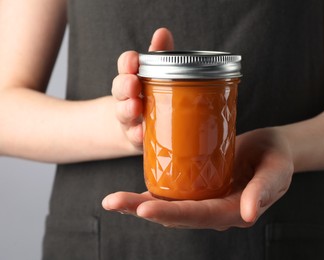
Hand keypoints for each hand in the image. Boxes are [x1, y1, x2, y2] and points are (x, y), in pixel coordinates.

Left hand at [102, 127, 293, 229]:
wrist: (273, 149)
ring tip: (111, 200)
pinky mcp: (198, 187)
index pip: (199, 215)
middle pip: (176, 215)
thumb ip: (264, 191)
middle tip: (112, 202)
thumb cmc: (277, 157)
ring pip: (169, 207)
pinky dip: (151, 193)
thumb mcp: (276, 171)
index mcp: (234, 211)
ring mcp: (205, 200)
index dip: (171, 214)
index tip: (143, 209)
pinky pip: (173, 193)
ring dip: (139, 204)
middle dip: (142, 210)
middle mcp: (215, 210)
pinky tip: (131, 190)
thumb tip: (248, 215)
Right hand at [111, 28, 173, 147]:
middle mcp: (127, 99)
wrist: (138, 132)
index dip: (127, 62)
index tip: (133, 60)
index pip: (125, 67)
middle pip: (120, 89)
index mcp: (132, 79)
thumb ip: (160, 54)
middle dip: (125, 84)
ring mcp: (130, 120)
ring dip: (128, 109)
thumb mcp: (155, 75)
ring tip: (135, 106)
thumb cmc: (151, 98)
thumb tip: (162, 32)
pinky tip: (142, 133)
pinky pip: (134, 137)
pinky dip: (137, 134)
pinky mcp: (137, 139)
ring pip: (124, 113)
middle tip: (133, 83)